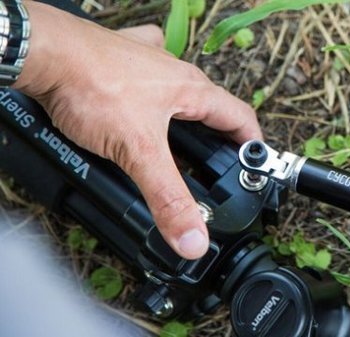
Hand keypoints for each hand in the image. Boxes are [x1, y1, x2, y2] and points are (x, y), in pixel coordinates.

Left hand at [16, 2, 260, 258]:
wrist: (43, 54)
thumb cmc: (91, 86)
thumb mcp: (137, 152)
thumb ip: (168, 197)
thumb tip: (195, 237)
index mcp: (192, 90)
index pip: (240, 117)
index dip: (254, 144)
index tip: (257, 165)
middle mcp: (174, 72)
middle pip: (213, 106)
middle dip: (220, 134)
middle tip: (219, 163)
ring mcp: (147, 61)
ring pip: (180, 89)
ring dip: (188, 112)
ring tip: (183, 140)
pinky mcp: (120, 59)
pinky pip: (147, 72)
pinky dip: (151, 89)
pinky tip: (143, 100)